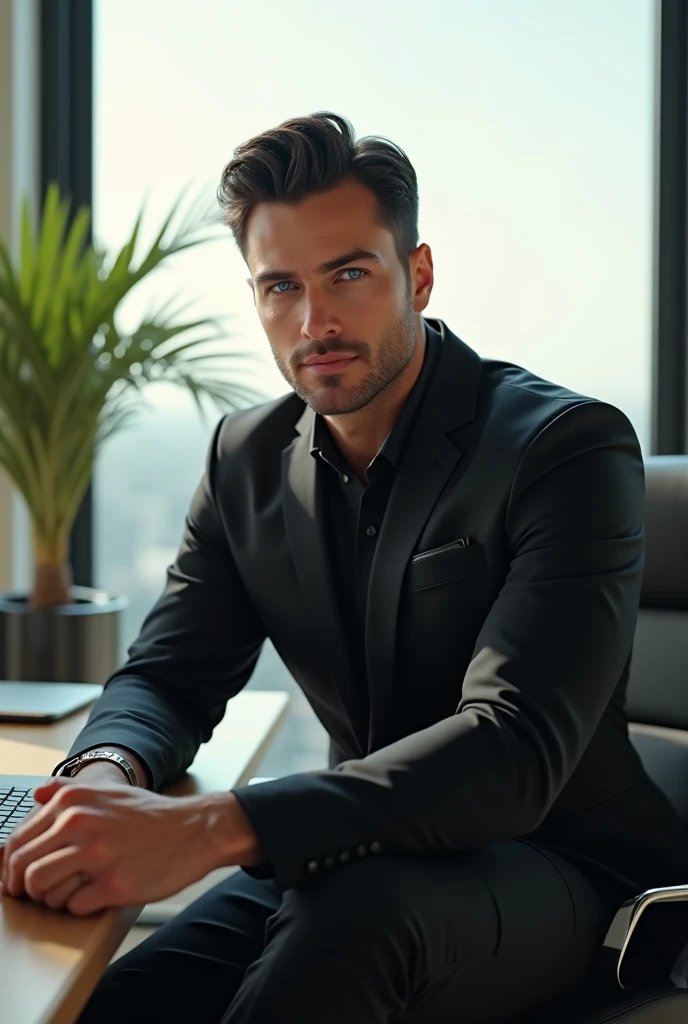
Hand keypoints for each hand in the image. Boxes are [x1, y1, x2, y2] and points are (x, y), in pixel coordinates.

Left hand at [0, 775, 227, 915]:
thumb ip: (67, 788)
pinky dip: (80, 906)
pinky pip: (73, 907)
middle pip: (23, 867)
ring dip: (49, 897)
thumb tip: (36, 792)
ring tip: (67, 892)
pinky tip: (95, 894)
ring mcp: (97, 856)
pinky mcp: (114, 885)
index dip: (10, 866)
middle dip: (21, 886)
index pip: (17, 841)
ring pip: (42, 889)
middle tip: (32, 893)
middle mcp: (81, 824)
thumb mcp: (107, 791)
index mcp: (74, 801)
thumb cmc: (150, 815)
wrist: (194, 830)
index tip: (15, 878)